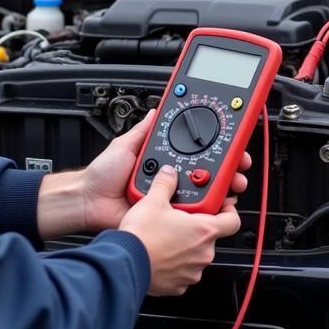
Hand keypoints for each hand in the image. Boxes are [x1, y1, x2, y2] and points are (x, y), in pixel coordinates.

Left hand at [80, 110, 250, 232]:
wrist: (88, 202)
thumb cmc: (102, 175)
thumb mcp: (125, 144)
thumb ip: (144, 130)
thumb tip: (157, 110)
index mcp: (162, 162)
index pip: (194, 152)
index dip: (213, 148)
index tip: (230, 143)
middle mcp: (169, 180)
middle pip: (205, 174)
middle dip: (227, 170)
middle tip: (239, 166)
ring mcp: (169, 199)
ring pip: (202, 195)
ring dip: (221, 190)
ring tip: (233, 184)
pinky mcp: (165, 217)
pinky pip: (188, 215)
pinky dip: (203, 211)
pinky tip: (215, 204)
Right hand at [119, 165, 241, 295]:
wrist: (125, 263)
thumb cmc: (142, 236)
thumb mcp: (153, 200)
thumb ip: (165, 183)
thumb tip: (169, 173)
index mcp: (204, 231)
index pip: (233, 221)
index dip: (228, 211)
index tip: (221, 206)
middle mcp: (203, 253)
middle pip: (210, 236)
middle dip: (197, 227)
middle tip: (180, 218)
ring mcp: (192, 271)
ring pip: (196, 254)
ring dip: (186, 245)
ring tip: (166, 236)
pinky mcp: (178, 285)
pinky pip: (183, 270)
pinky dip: (175, 262)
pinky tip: (160, 253)